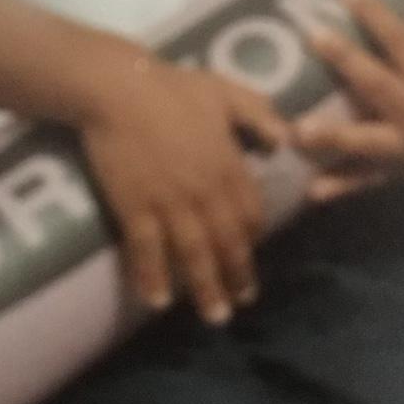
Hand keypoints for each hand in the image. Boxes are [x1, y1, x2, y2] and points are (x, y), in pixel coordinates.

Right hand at [80, 59, 286, 324]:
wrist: (119, 88)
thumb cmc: (173, 86)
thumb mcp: (226, 91)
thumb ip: (258, 114)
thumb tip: (285, 141)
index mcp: (227, 165)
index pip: (250, 212)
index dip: (253, 237)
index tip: (252, 253)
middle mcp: (204, 192)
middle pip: (226, 243)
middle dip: (236, 276)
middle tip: (240, 302)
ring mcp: (169, 204)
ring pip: (193, 255)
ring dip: (205, 289)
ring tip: (214, 317)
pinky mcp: (135, 208)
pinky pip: (147, 251)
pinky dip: (153, 277)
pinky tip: (158, 300)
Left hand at [293, 0, 403, 199]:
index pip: (401, 41)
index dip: (376, 16)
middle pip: (376, 84)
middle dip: (346, 62)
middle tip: (313, 37)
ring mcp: (402, 146)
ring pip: (364, 140)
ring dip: (332, 135)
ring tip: (298, 130)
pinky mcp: (393, 171)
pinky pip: (363, 181)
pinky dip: (340, 187)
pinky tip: (312, 191)